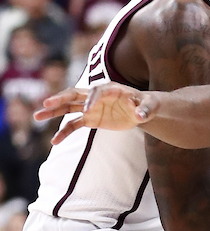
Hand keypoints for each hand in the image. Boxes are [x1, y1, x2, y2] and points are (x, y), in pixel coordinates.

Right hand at [35, 83, 159, 145]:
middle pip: (75, 95)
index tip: (87, 111)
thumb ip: (146, 110)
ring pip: (68, 108)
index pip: (97, 91)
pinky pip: (73, 125)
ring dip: (53, 111)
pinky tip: (54, 141)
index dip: (92, 100)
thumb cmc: (147, 105)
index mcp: (111, 89)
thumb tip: (142, 117)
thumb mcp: (151, 106)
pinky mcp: (90, 118)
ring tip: (37, 117)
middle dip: (60, 98)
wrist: (142, 111)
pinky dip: (64, 132)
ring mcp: (90, 107)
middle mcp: (96, 96)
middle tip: (46, 103)